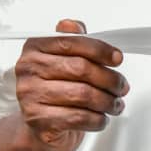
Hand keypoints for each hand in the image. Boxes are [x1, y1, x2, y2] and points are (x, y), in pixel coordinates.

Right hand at [14, 19, 128, 150]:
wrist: (39, 124)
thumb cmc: (55, 87)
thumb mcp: (63, 59)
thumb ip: (73, 39)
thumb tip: (74, 25)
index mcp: (35, 48)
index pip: (71, 42)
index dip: (99, 50)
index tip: (117, 58)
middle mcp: (29, 70)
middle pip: (80, 69)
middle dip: (109, 78)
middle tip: (122, 86)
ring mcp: (30, 95)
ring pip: (82, 95)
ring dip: (107, 101)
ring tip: (115, 104)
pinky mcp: (38, 120)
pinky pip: (78, 117)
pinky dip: (97, 119)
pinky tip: (102, 118)